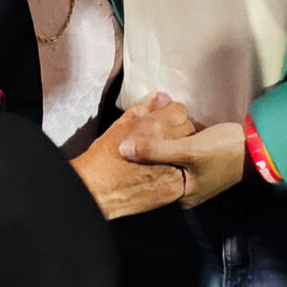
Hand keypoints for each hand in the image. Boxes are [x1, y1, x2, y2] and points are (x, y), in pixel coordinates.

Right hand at [69, 93, 195, 217]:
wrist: (99, 190)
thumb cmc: (104, 157)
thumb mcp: (120, 124)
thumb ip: (143, 108)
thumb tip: (159, 97)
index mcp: (155, 126)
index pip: (179, 111)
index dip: (171, 115)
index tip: (164, 121)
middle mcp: (167, 145)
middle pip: (187, 129)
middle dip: (177, 131)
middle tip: (162, 139)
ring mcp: (173, 167)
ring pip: (188, 152)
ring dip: (179, 151)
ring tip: (162, 156)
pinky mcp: (175, 187)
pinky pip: (185, 174)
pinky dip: (177, 171)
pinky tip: (162, 172)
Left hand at [122, 119, 248, 208]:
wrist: (258, 144)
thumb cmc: (224, 150)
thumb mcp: (188, 149)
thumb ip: (156, 150)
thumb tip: (123, 149)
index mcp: (182, 196)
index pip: (150, 182)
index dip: (135, 165)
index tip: (119, 148)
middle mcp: (186, 191)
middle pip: (157, 171)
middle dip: (144, 154)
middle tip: (127, 136)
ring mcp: (194, 176)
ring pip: (166, 160)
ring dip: (157, 146)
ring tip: (139, 130)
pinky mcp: (200, 162)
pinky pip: (177, 152)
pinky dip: (169, 142)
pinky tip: (159, 128)